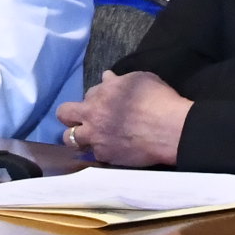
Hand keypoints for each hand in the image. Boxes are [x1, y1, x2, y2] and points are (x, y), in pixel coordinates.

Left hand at [56, 70, 189, 167]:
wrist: (170, 129)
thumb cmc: (159, 100)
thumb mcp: (140, 79)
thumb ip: (119, 80)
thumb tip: (108, 78)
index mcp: (100, 92)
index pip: (87, 93)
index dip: (96, 97)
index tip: (104, 101)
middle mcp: (92, 114)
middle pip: (64, 113)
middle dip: (69, 115)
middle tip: (81, 119)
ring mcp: (96, 137)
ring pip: (70, 138)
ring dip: (77, 136)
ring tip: (89, 138)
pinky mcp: (105, 156)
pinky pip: (94, 154)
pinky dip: (101, 151)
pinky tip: (111, 150)